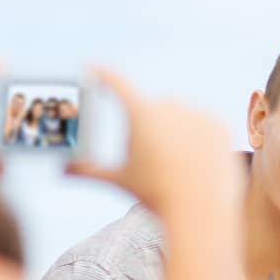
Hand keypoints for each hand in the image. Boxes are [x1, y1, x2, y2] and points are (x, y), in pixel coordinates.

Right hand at [67, 67, 235, 215]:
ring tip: (177, 162)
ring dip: (175, 128)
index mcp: (141, 115)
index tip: (93, 67)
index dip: (103, 75)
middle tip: (153, 157)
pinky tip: (197, 159)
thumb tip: (61, 170)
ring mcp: (197, 113)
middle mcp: (170, 106)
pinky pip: (202, 123)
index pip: (116, 84)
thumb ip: (89, 171)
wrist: (200, 212)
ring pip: (179, 114)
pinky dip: (198, 136)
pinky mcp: (218, 123)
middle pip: (152, 107)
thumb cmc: (155, 197)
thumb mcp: (121, 180)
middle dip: (149, 125)